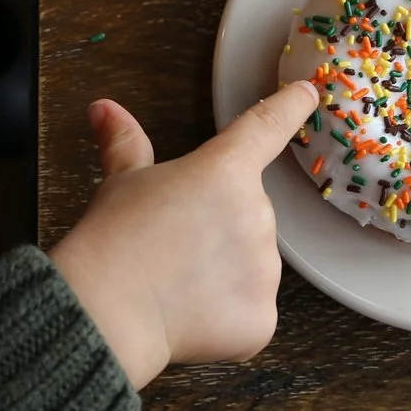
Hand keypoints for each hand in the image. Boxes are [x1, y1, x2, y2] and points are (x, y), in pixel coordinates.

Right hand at [49, 82, 317, 390]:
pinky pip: (251, 312)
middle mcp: (257, 213)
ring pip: (252, 266)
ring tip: (176, 285)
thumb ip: (124, 144)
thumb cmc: (113, 240)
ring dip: (224, 274)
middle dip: (219, 229)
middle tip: (174, 246)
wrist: (108, 309)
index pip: (266, 127)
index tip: (308, 93)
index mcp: (224, 170)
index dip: (289, 107)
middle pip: (247, 215)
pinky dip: (226, 316)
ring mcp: (265, 268)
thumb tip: (103, 108)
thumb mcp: (120, 183)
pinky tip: (190, 316)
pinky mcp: (263, 317)